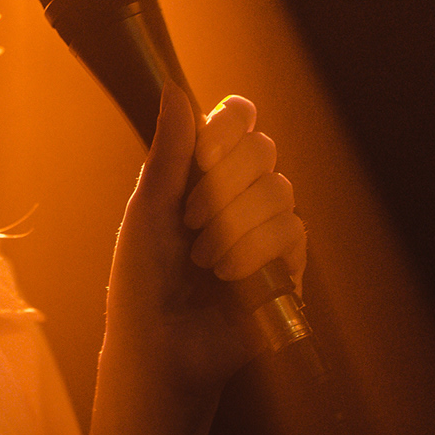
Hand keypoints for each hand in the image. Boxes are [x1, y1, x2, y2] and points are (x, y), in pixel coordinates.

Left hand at [87, 89, 306, 434]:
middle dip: (223, 183)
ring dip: (234, 224)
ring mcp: (266, 227)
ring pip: (279, 189)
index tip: (206, 152)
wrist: (159, 346)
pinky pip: (292, 232)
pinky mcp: (287, 264)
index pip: (237, 120)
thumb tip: (173, 87)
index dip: (230, 125)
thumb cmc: (142, 281)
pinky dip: (255, 250)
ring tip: (203, 258)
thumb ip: (170, 151)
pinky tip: (228, 276)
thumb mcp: (148, 210)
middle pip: (263, 148)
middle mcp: (239, 192)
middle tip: (189, 219)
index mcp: (203, 172)